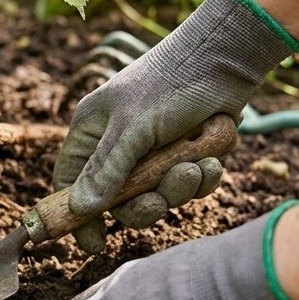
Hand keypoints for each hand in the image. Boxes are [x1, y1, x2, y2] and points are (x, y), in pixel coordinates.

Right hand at [55, 0, 296, 252]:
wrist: (228, 57)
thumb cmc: (171, 82)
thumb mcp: (133, 128)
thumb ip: (107, 169)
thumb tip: (81, 208)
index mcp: (92, 132)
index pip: (70, 183)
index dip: (78, 215)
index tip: (95, 242)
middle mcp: (119, 144)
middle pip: (119, 200)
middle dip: (145, 203)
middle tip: (161, 200)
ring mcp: (154, 150)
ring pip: (159, 195)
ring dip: (180, 188)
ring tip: (197, 165)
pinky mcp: (187, 151)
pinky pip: (189, 185)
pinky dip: (203, 177)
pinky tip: (213, 158)